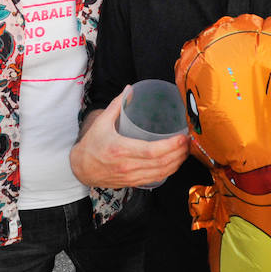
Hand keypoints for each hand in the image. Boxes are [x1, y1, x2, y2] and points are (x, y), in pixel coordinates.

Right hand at [70, 88, 188, 187]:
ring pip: (161, 173)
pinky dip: (169, 171)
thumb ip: (117, 105)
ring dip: (177, 163)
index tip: (182, 137)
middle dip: (179, 153)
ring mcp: (131, 176)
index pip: (152, 151)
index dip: (171, 146)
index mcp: (121, 150)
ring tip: (185, 151)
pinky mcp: (133, 182)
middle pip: (161, 163)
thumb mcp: (101, 122)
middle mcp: (128, 166)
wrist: (81, 168)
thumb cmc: (92, 145)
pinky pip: (156, 179)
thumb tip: (129, 88)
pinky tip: (175, 161)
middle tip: (189, 142)